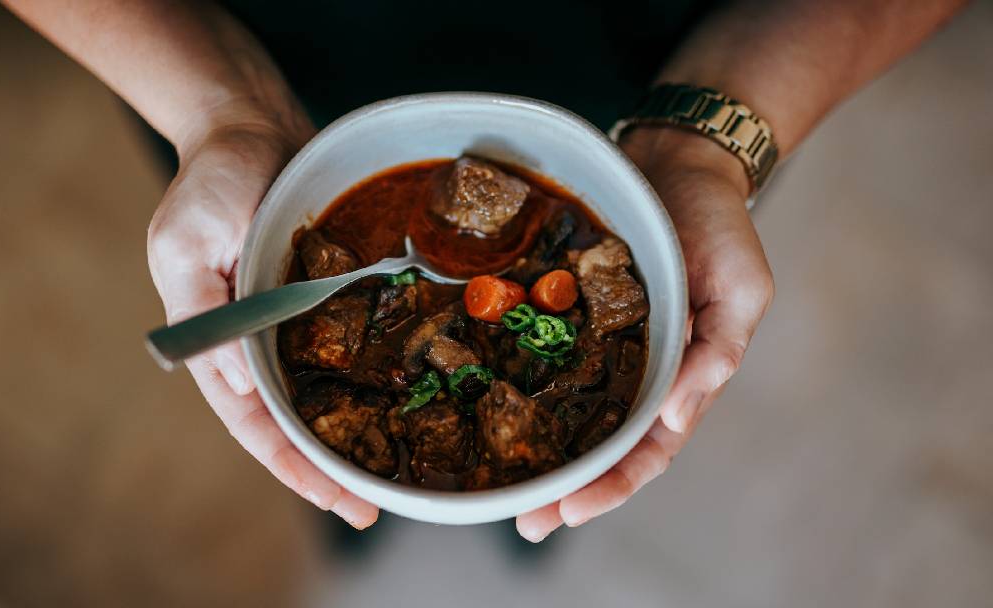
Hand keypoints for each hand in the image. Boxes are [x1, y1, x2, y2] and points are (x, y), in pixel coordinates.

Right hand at [146, 114, 379, 528]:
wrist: (249, 127)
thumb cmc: (212, 180)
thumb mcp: (188, 242)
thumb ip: (208, 313)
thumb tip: (243, 385)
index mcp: (217, 339)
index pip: (252, 421)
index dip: (290, 463)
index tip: (333, 498)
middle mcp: (255, 341)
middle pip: (289, 420)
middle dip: (324, 467)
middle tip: (369, 506)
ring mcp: (289, 321)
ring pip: (319, 394)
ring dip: (347, 433)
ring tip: (387, 472)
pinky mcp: (320, 296)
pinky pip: (343, 348)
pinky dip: (363, 380)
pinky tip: (394, 403)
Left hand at [516, 128, 774, 540]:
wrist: (679, 163)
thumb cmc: (720, 224)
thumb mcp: (742, 285)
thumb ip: (720, 348)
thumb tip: (681, 411)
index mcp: (683, 376)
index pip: (648, 448)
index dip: (612, 484)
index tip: (569, 511)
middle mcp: (638, 370)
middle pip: (601, 445)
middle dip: (566, 487)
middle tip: (523, 520)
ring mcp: (602, 344)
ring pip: (569, 412)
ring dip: (539, 450)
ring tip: (499, 485)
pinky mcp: (571, 313)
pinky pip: (544, 355)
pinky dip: (520, 384)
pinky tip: (485, 404)